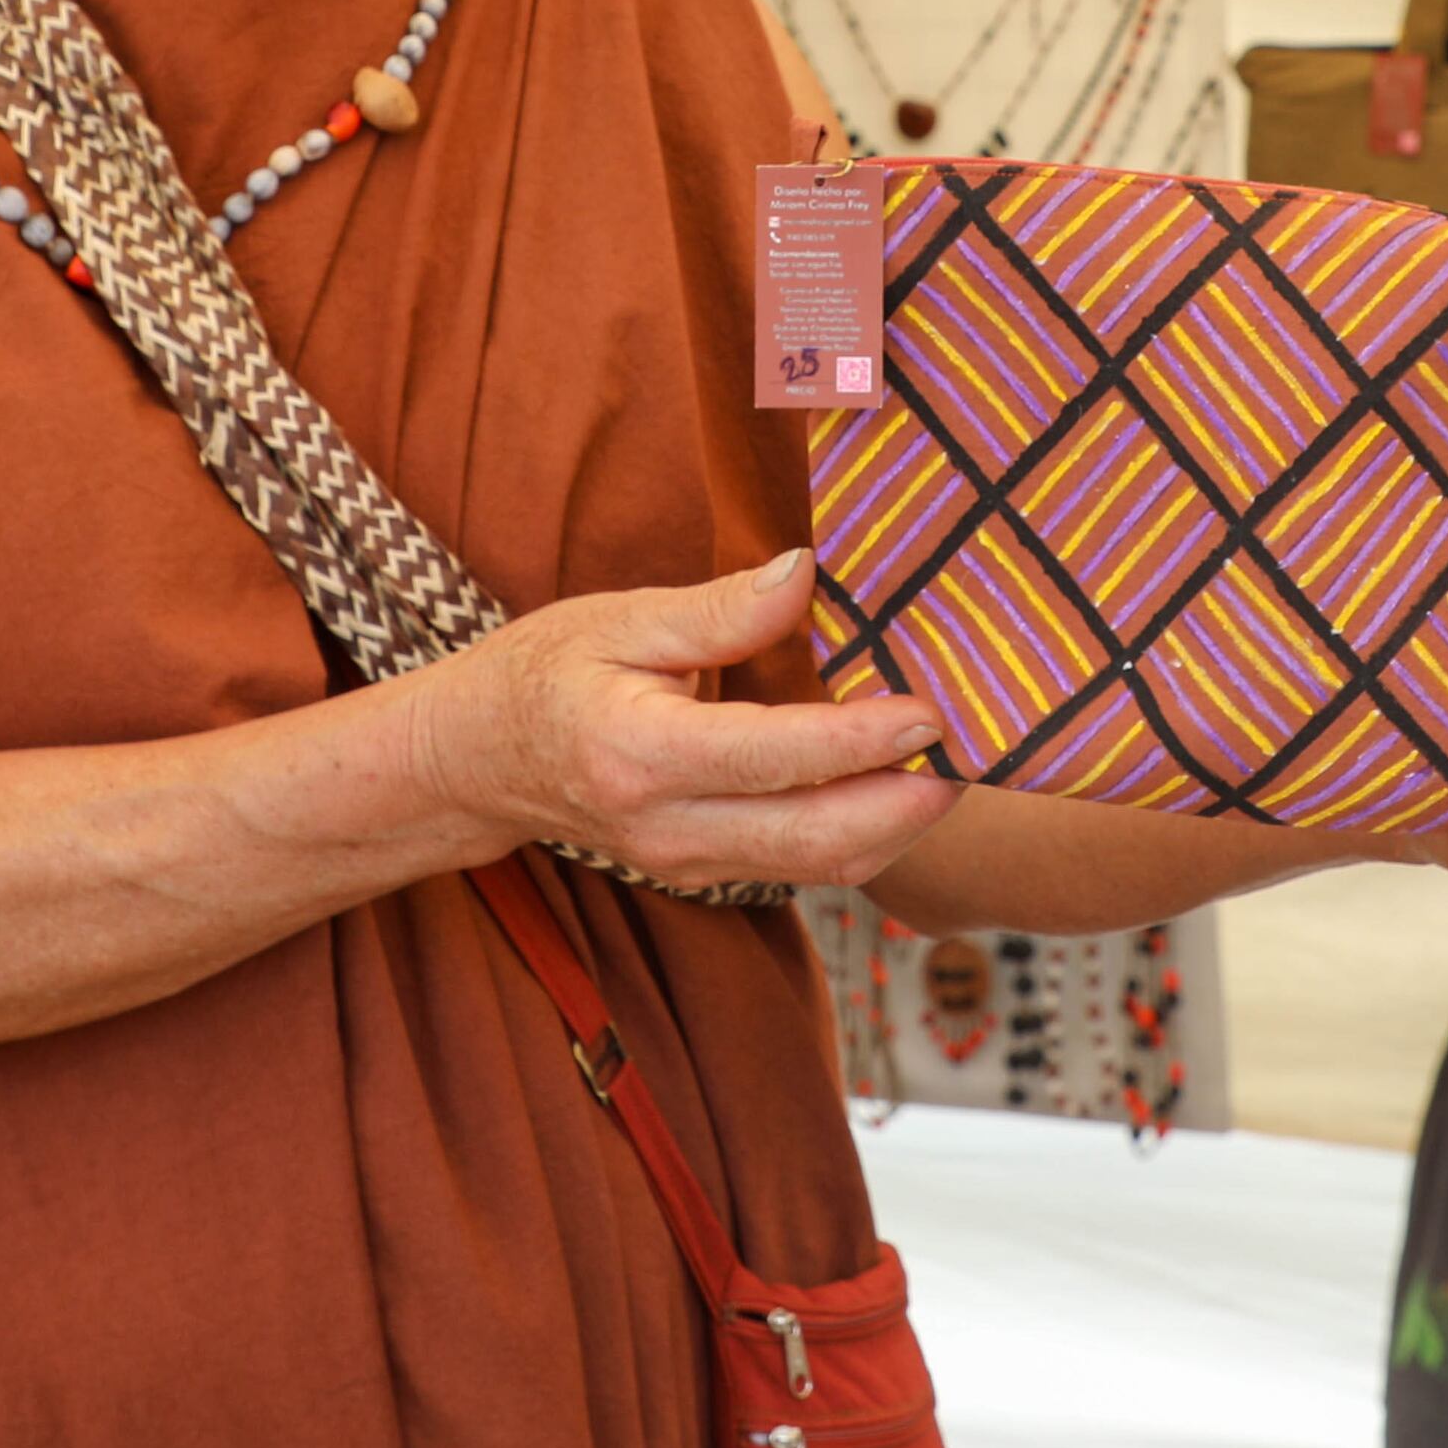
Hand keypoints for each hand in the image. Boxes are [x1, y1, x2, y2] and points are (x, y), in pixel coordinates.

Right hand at [409, 549, 957, 891]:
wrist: (475, 761)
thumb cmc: (543, 673)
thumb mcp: (616, 617)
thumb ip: (716, 609)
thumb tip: (805, 574)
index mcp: (641, 754)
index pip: (774, 759)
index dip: (862, 742)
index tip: (930, 713)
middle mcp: (667, 827)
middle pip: (814, 840)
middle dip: (908, 806)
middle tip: (973, 753)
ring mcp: (685, 863)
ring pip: (817, 867)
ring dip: (896, 827)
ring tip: (954, 766)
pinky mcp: (701, 874)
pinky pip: (800, 867)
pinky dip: (859, 835)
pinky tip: (896, 785)